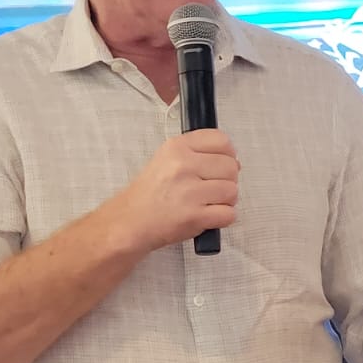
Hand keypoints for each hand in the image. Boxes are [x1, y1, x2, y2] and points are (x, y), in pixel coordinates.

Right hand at [114, 129, 238, 251]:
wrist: (129, 222)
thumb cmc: (150, 194)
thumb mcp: (166, 159)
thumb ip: (197, 154)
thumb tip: (233, 161)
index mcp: (177, 147)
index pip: (222, 140)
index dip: (227, 155)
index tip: (220, 165)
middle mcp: (183, 165)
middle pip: (231, 167)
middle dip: (227, 180)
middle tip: (210, 189)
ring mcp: (189, 191)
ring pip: (232, 191)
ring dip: (225, 201)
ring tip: (207, 204)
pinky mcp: (194, 216)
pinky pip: (228, 214)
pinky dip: (222, 218)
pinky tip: (207, 217)